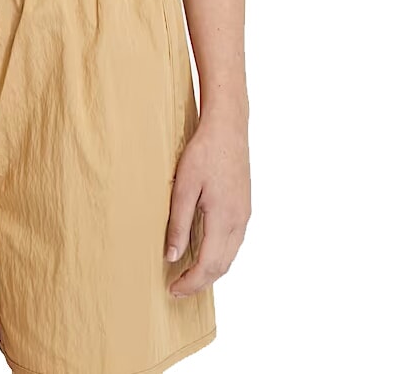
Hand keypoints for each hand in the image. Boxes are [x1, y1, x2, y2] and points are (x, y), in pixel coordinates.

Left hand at [164, 112, 250, 297]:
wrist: (228, 127)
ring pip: (230, 255)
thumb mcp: (184, 187)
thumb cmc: (204, 152)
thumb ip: (179, 224)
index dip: (191, 283)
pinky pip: (234, 241)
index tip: (173, 290)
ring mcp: (244, 214)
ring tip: (188, 273)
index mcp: (224, 220)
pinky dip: (219, 254)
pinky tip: (204, 249)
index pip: (209, 266)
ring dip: (211, 270)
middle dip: (200, 282)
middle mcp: (239, 222)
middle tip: (177, 287)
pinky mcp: (244, 206)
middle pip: (222, 266)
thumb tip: (172, 257)